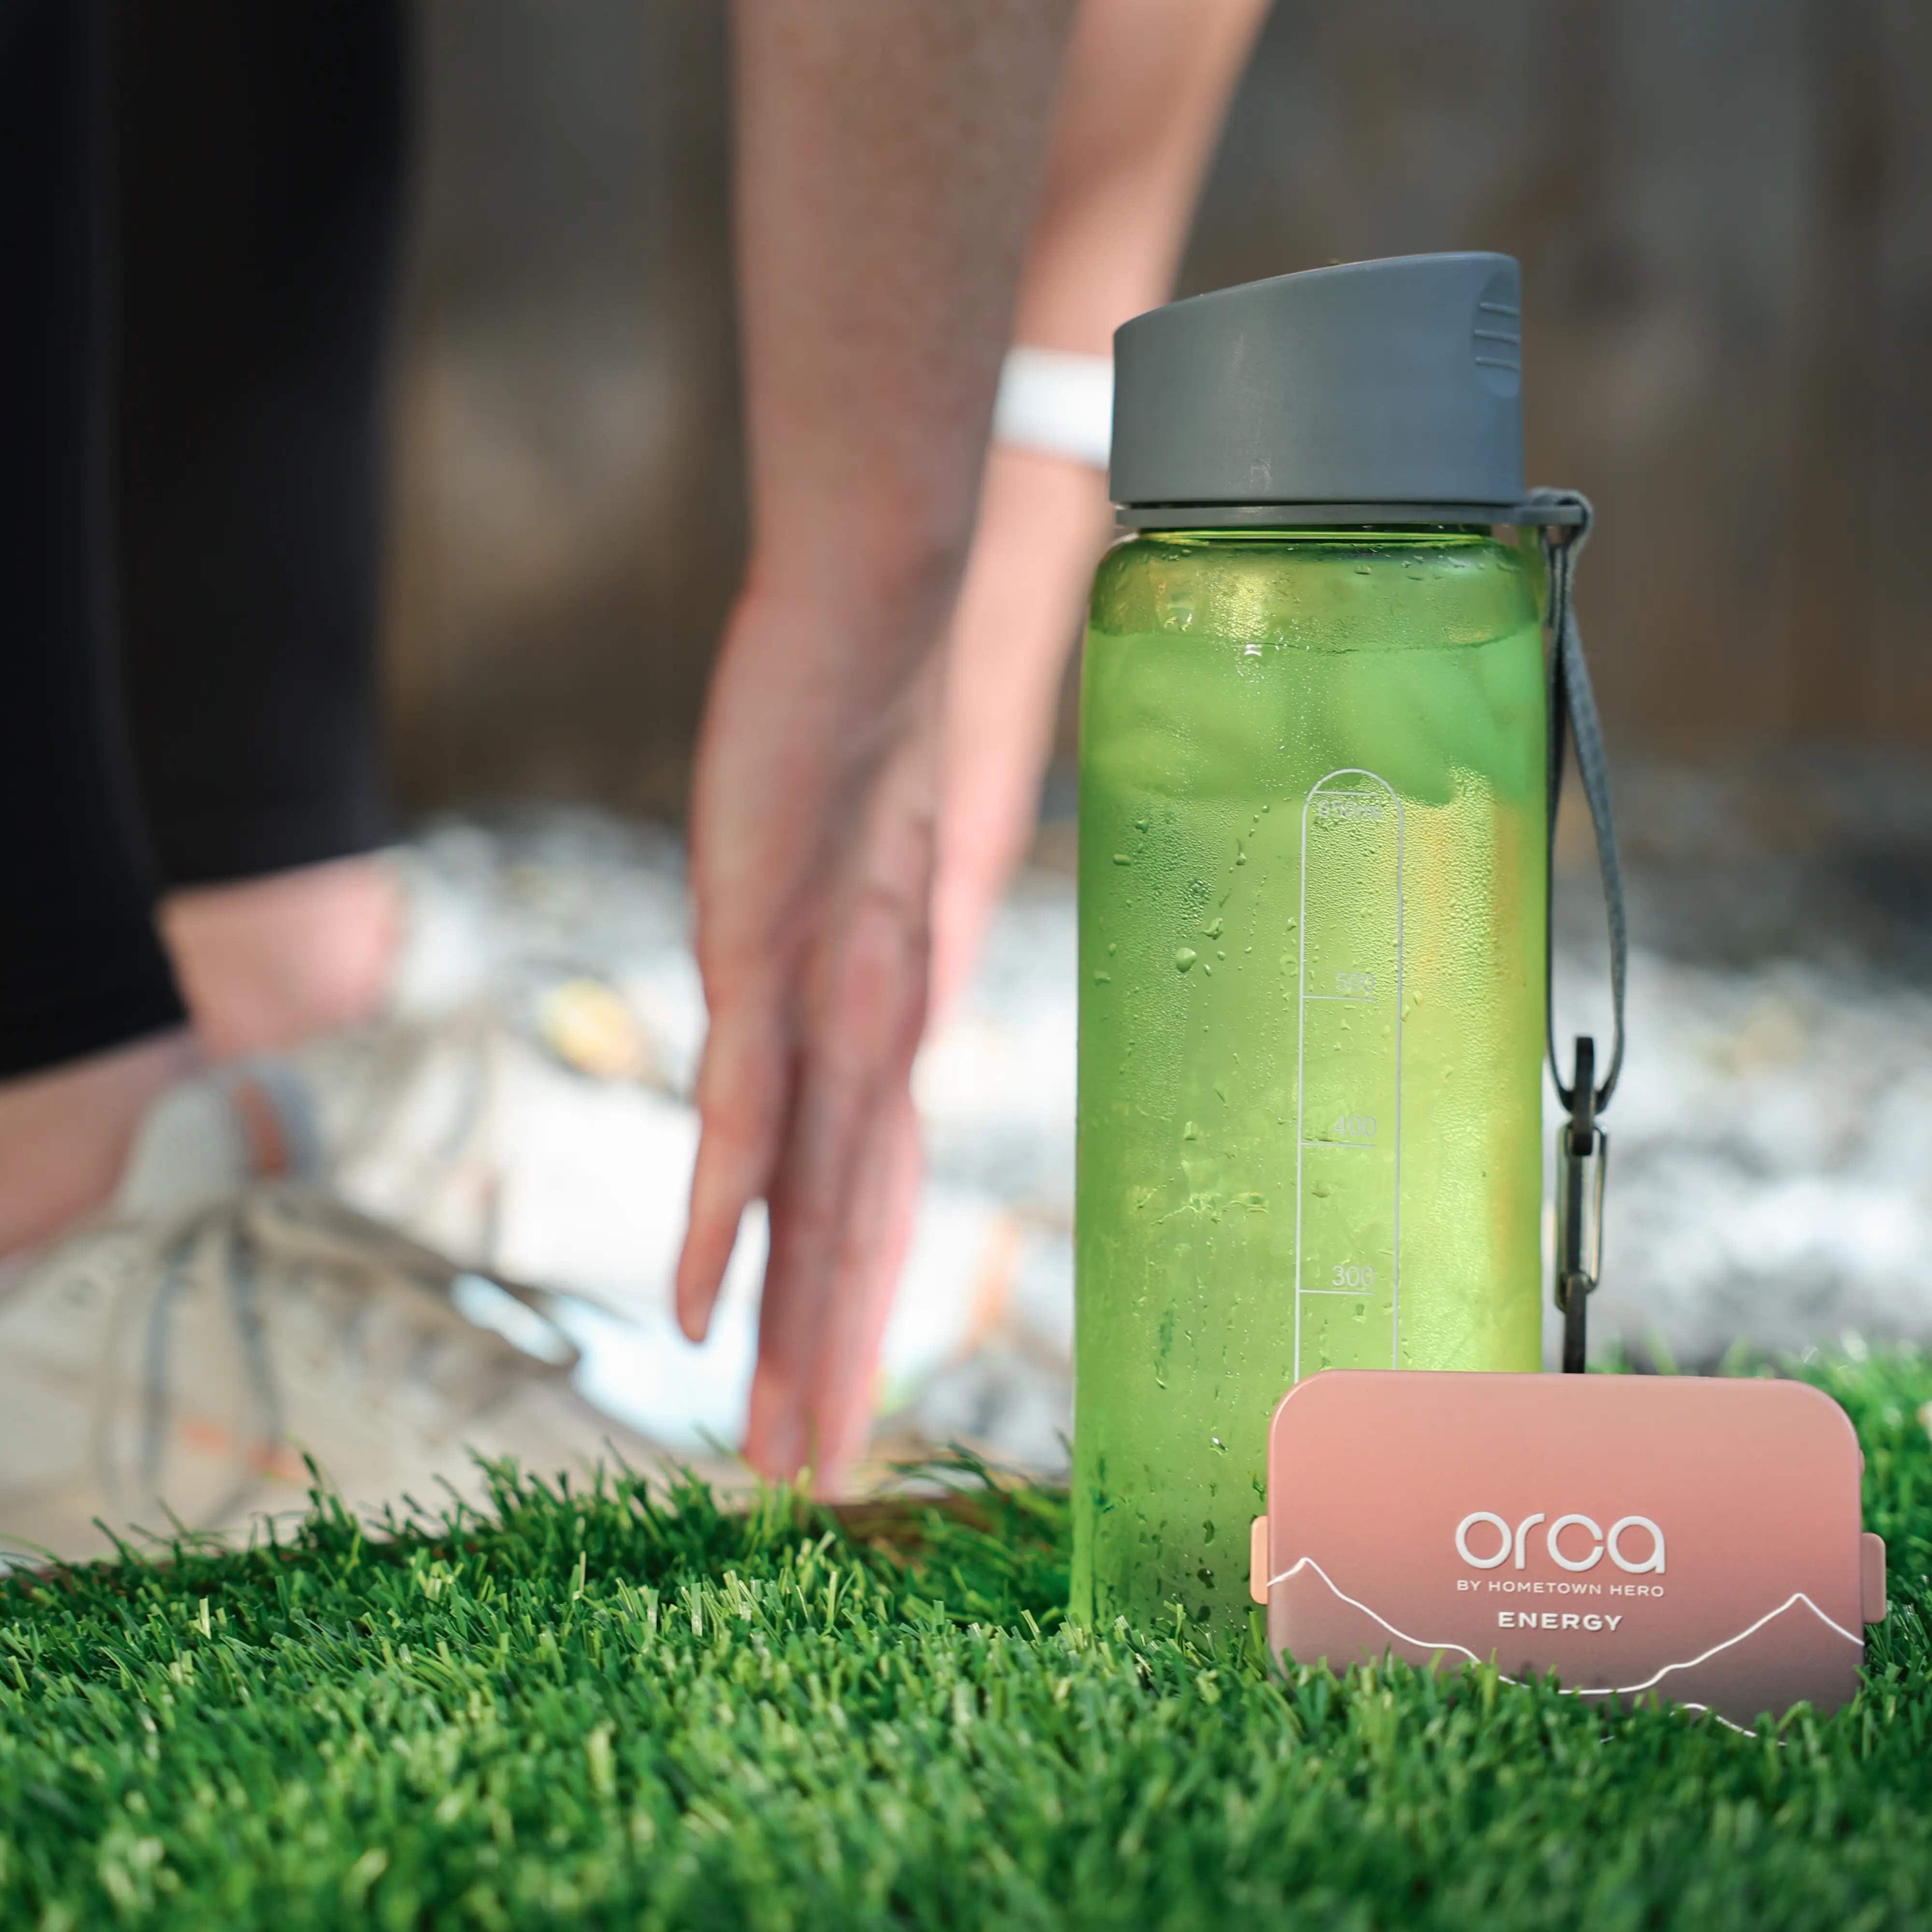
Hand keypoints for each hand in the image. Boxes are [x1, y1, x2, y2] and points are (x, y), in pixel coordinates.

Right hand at [676, 578, 944, 1483]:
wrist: (876, 599)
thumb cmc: (859, 716)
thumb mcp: (850, 852)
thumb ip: (839, 934)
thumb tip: (842, 984)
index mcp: (882, 1011)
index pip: (870, 1186)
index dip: (855, 1299)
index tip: (843, 1397)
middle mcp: (861, 1023)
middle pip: (850, 1220)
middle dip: (831, 1354)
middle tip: (821, 1482)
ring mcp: (814, 992)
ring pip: (810, 1197)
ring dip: (789, 1327)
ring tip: (778, 1447)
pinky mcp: (762, 949)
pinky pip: (741, 1106)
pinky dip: (716, 1214)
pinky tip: (692, 1303)